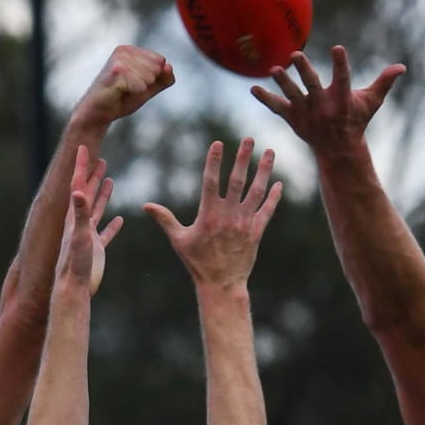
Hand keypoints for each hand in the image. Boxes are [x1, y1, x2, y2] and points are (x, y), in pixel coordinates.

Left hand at [55, 149, 120, 297]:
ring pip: (96, 210)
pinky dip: (112, 226)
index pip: (77, 185)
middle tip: (98, 157)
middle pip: (86, 193)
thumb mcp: (79, 235)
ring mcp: (88, 236)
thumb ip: (80, 213)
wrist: (74, 288)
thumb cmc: (75, 263)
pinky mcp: (96, 250)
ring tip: (109, 180)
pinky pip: (106, 233)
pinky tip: (119, 220)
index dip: (81, 166)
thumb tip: (78, 191)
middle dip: (91, 174)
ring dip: (101, 194)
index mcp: (74, 216)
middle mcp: (79, 223)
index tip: (83, 147)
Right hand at [75, 44, 173, 131]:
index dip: (152, 79)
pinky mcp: (117, 70)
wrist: (97, 113)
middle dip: (147, 85)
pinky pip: (141, 85)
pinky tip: (120, 93)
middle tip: (128, 90)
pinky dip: (135, 94)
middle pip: (157, 69)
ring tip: (124, 91)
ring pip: (150, 77)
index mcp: (131, 50)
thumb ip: (162, 79)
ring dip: (139, 90)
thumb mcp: (147, 89)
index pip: (160, 62)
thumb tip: (169, 67)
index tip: (135, 85)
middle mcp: (124, 50)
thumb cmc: (120, 99)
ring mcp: (119, 58)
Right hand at [146, 137, 280, 287]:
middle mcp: (228, 216)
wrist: (222, 285)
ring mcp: (244, 223)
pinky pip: (267, 211)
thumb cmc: (197, 262)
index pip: (211, 181)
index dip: (214, 161)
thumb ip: (165, 219)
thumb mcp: (179, 240)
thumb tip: (145, 205)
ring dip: (264, 171)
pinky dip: (274, 197)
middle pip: (237, 181)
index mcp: (209, 214)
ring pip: (256, 192)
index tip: (218, 143)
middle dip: (243, 158)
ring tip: (270, 152)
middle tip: (249, 139)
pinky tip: (279, 183)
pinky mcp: (256, 233)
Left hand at [253, 44, 404, 156]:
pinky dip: (265, 99)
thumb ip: (384, 82)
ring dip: (283, 84)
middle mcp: (324, 108)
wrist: (339, 150)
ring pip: (293, 97)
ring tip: (274, 70)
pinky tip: (253, 88)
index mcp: (343, 101)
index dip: (340, 64)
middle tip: (295, 55)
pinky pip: (278, 108)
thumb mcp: (371, 103)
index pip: (343, 79)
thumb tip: (402, 67)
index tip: (337, 48)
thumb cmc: (356, 121)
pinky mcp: (295, 120)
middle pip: (313, 87)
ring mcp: (307, 115)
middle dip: (304, 72)